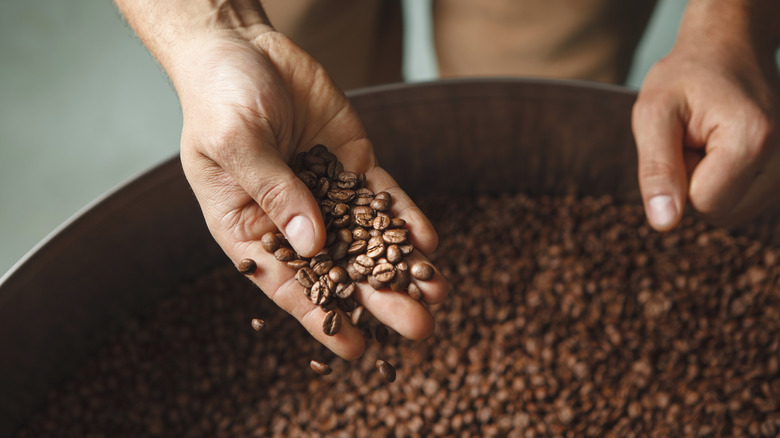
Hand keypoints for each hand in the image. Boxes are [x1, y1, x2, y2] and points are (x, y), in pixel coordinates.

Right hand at [172, 31, 447, 358]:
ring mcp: (327, 192)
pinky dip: (404, 217)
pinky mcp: (353, 165)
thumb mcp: (236, 143)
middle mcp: (292, 219)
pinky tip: (429, 240)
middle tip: (419, 328)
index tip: (358, 353)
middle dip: (380, 299)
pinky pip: (383, 196)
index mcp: (250, 228)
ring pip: (369, 238)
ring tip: (438, 292)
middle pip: (340, 269)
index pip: (288, 285)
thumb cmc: (219, 99)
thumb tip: (314, 244)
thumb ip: (274, 191)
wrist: (243, 47)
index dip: (322, 320)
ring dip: (402, 265)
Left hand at [632, 11, 779, 230]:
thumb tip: (664, 223)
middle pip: (718, 213)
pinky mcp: (778, 175)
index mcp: (752, 141)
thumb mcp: (654, 114)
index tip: (681, 141)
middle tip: (691, 140)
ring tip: (704, 142)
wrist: (726, 49)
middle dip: (692, 184)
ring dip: (705, 184)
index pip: (703, 204)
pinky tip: (718, 150)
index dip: (678, 180)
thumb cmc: (685, 76)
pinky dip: (720, 183)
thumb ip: (656, 170)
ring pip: (728, 212)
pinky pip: (738, 203)